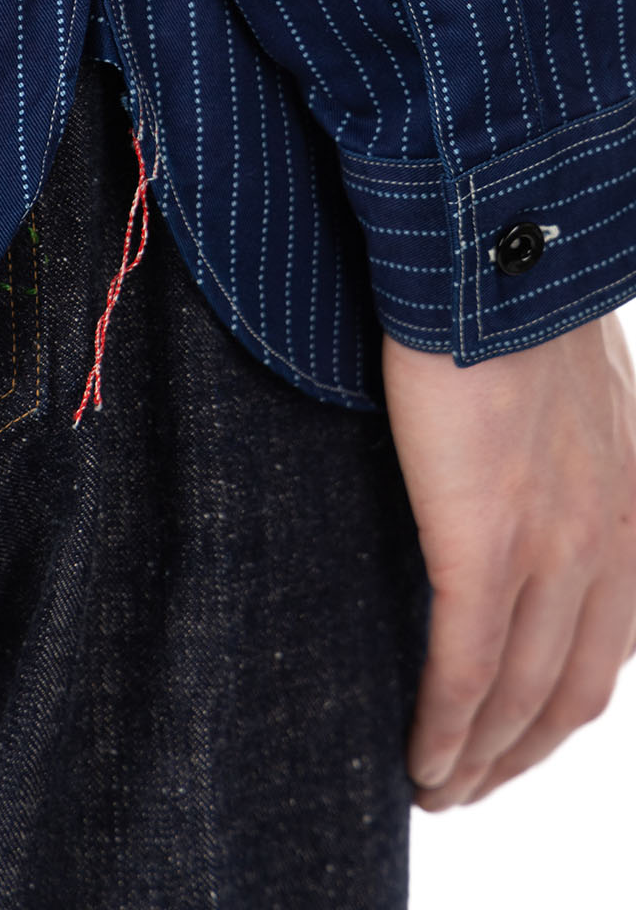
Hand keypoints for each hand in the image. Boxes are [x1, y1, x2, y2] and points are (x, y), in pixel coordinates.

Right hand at [382, 311, 635, 810]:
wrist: (495, 246)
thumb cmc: (515, 296)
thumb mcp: (575, 383)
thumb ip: (566, 445)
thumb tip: (521, 472)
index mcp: (635, 502)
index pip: (611, 643)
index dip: (560, 706)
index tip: (515, 734)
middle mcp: (612, 538)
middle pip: (572, 687)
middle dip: (522, 752)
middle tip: (470, 783)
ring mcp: (553, 543)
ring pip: (520, 692)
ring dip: (479, 757)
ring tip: (436, 788)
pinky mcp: (485, 539)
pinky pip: (465, 664)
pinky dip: (444, 726)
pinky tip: (421, 760)